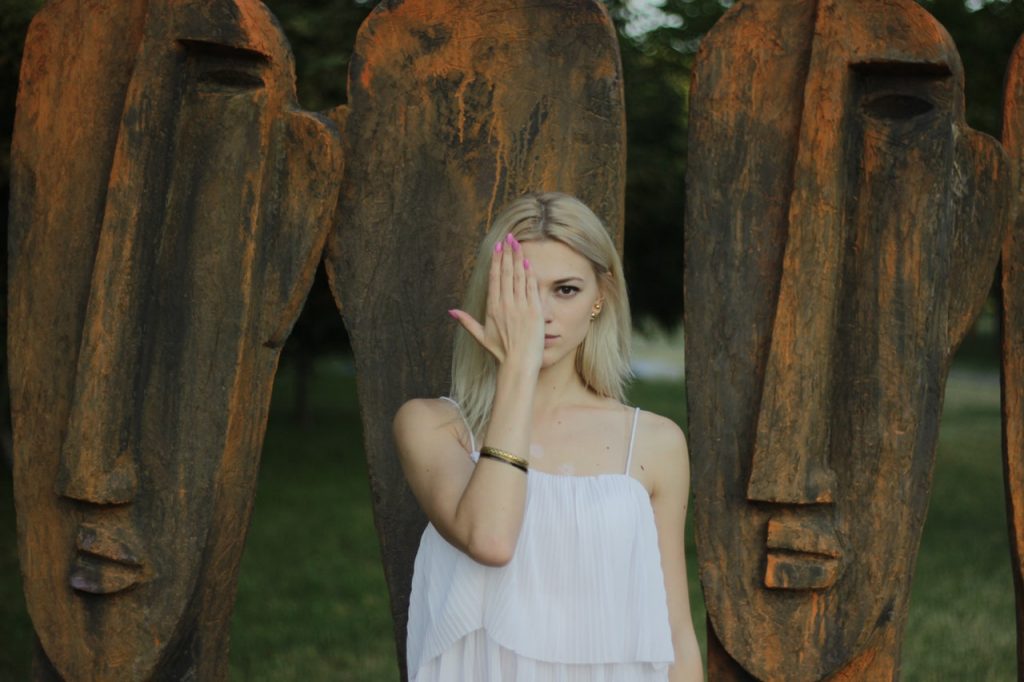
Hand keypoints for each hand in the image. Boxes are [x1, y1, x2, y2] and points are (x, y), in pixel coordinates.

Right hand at [450, 233, 543, 371]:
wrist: (518, 363)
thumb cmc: (501, 352)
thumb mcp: (481, 336)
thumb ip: (466, 321)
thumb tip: (451, 311)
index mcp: (492, 308)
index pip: (494, 279)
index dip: (496, 261)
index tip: (497, 248)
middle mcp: (505, 304)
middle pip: (506, 273)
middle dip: (507, 253)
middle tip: (508, 238)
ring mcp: (520, 307)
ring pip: (519, 277)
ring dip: (518, 258)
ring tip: (517, 243)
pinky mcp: (534, 311)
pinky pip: (531, 288)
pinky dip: (529, 274)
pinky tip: (528, 262)